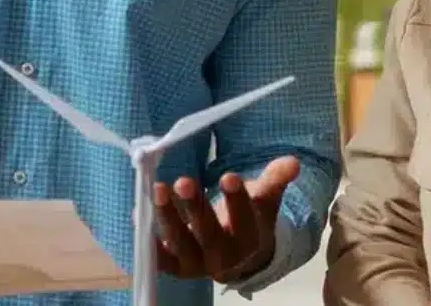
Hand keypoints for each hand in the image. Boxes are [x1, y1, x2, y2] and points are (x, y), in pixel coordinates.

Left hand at [153, 156, 299, 283]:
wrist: (238, 254)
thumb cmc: (251, 217)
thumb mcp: (266, 199)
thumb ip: (275, 179)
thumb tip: (293, 162)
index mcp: (249, 239)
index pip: (244, 219)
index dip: (236, 200)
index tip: (228, 176)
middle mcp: (223, 257)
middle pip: (208, 233)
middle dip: (195, 207)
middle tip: (183, 180)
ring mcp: (198, 264)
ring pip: (180, 243)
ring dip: (167, 217)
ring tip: (157, 190)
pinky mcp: (177, 267)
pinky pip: (160, 257)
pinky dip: (148, 238)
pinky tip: (138, 214)